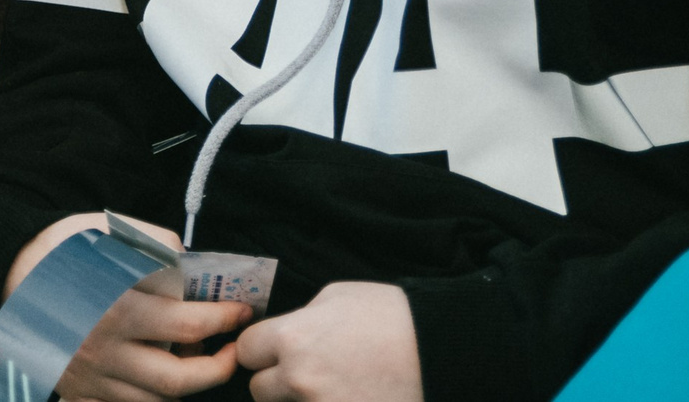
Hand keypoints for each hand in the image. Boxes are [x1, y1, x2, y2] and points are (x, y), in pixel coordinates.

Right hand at [5, 214, 249, 401]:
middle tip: (233, 347)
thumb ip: (153, 242)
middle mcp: (104, 349)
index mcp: (114, 306)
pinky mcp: (81, 391)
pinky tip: (167, 374)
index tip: (241, 310)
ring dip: (191, 385)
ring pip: (158, 400)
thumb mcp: (104, 228)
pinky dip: (158, 397)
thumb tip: (192, 265)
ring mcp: (92, 376)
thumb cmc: (61, 247)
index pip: (187, 325)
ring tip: (204, 359)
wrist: (7, 273)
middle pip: (178, 377)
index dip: (224, 319)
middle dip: (219, 366)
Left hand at [232, 281, 420, 401]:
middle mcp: (299, 378)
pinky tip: (345, 396)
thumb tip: (283, 334)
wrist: (441, 351)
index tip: (274, 350)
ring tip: (330, 385)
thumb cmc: (391, 316)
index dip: (260, 349)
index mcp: (292, 338)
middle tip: (305, 372)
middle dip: (275, 381)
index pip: (246, 351)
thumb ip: (300, 319)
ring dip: (298, 401)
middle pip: (259, 390)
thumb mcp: (336, 298)